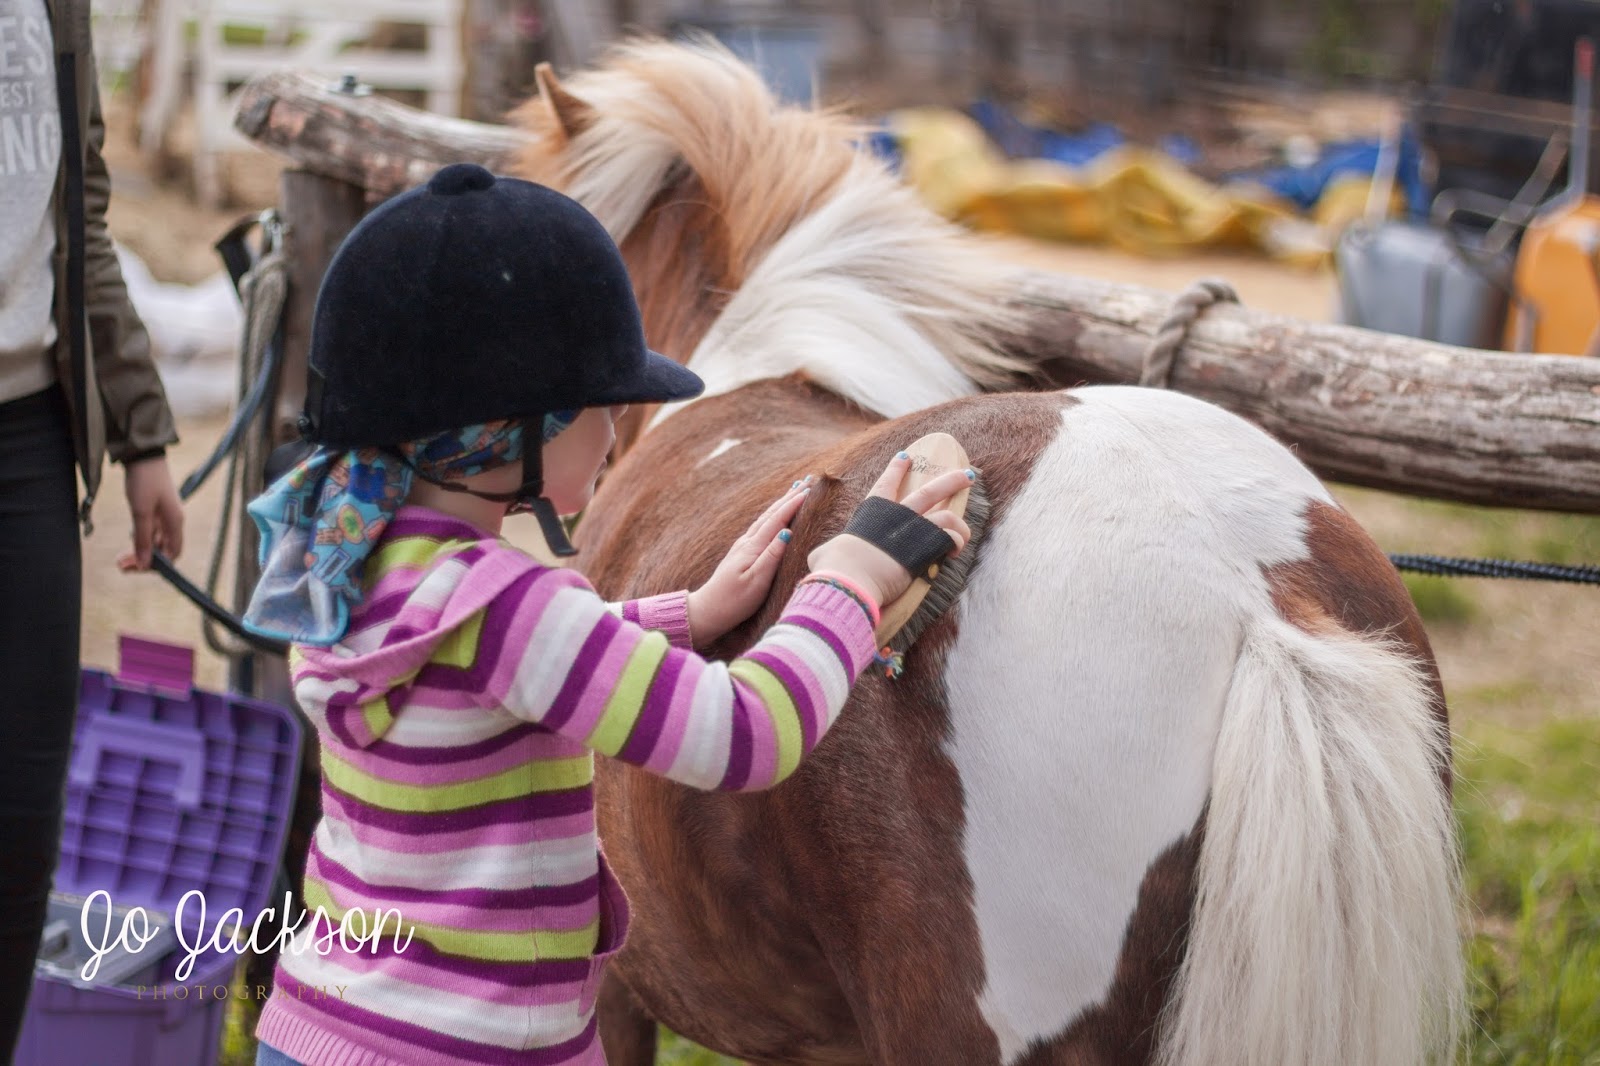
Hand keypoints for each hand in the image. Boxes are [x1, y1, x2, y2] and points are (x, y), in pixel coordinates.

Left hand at [117, 455, 184, 571]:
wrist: (142, 455)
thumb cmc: (144, 481)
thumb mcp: (140, 512)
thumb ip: (142, 539)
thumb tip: (143, 564)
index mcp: (175, 523)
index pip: (172, 555)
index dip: (156, 565)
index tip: (134, 567)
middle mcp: (172, 522)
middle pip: (162, 551)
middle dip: (143, 559)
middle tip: (121, 564)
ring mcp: (164, 516)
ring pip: (154, 542)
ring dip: (139, 550)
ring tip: (121, 555)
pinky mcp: (155, 510)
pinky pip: (150, 532)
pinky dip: (139, 538)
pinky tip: (129, 537)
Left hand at [686, 477, 811, 646]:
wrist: (708, 611)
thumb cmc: (734, 601)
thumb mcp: (757, 581)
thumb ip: (772, 556)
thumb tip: (787, 532)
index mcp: (753, 548)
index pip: (778, 520)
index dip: (794, 504)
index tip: (810, 489)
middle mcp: (747, 542)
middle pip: (772, 513)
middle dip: (790, 496)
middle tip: (807, 480)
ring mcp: (742, 546)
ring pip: (766, 518)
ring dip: (781, 503)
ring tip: (794, 489)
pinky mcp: (741, 553)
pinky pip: (761, 526)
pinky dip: (772, 515)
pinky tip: (775, 516)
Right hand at [806, 454, 971, 608]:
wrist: (849, 578)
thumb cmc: (834, 569)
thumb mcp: (825, 555)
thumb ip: (827, 552)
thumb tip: (819, 559)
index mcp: (871, 513)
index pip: (885, 484)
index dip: (896, 469)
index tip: (907, 456)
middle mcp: (896, 516)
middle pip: (929, 491)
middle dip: (950, 479)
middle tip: (966, 473)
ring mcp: (914, 529)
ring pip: (947, 514)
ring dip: (961, 521)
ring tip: (966, 529)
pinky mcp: (927, 546)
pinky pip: (951, 537)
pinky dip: (956, 542)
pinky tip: (953, 552)